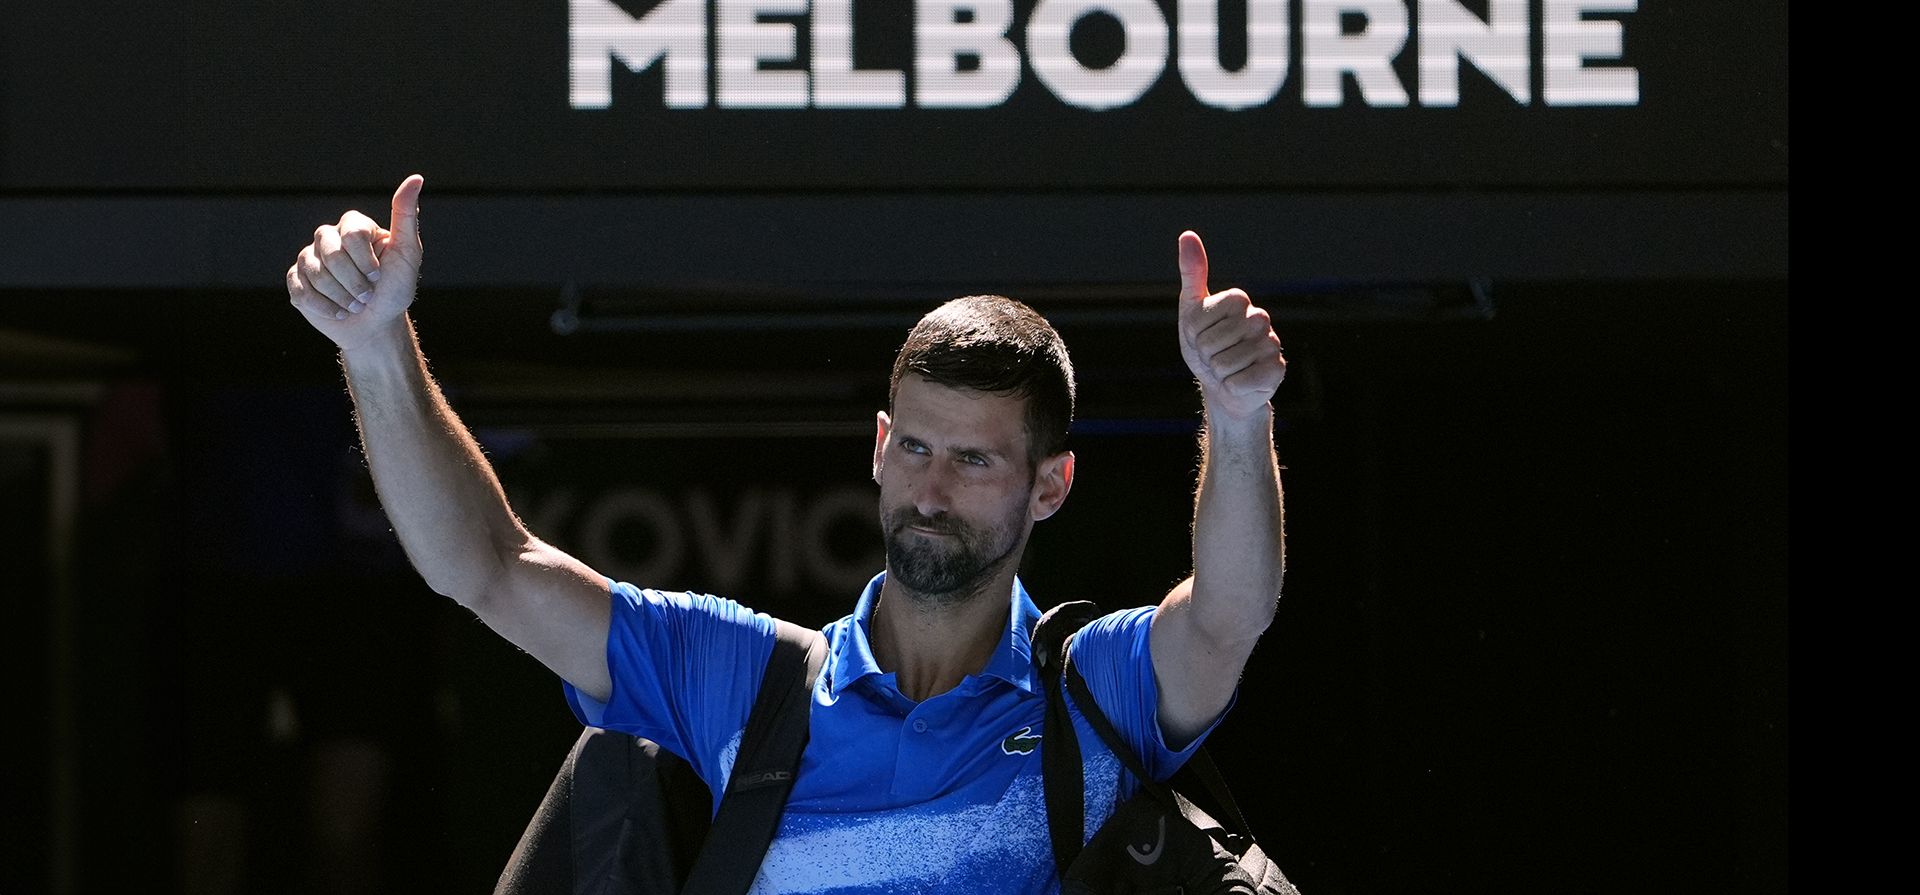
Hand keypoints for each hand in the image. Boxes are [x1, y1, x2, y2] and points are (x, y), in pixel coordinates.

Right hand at [286, 175, 424, 351]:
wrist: (376, 324)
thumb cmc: (395, 288)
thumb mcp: (407, 253)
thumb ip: (406, 216)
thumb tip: (416, 178)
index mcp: (354, 226)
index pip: (352, 234)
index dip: (366, 260)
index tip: (379, 274)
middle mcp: (329, 237)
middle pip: (332, 253)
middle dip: (354, 282)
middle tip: (367, 295)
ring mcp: (310, 258)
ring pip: (315, 273)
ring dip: (341, 297)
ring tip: (354, 304)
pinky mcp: (296, 280)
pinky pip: (300, 289)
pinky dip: (323, 306)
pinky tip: (338, 311)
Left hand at [1175, 231, 1285, 420]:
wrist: (1221, 385)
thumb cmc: (1206, 346)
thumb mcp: (1191, 310)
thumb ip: (1192, 274)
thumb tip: (1187, 234)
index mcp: (1239, 300)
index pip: (1201, 319)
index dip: (1195, 333)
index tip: (1202, 335)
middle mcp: (1260, 318)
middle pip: (1212, 342)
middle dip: (1205, 355)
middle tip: (1214, 355)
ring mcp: (1271, 344)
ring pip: (1225, 364)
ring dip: (1218, 373)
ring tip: (1227, 369)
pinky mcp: (1277, 370)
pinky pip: (1239, 382)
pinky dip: (1231, 387)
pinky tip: (1239, 382)